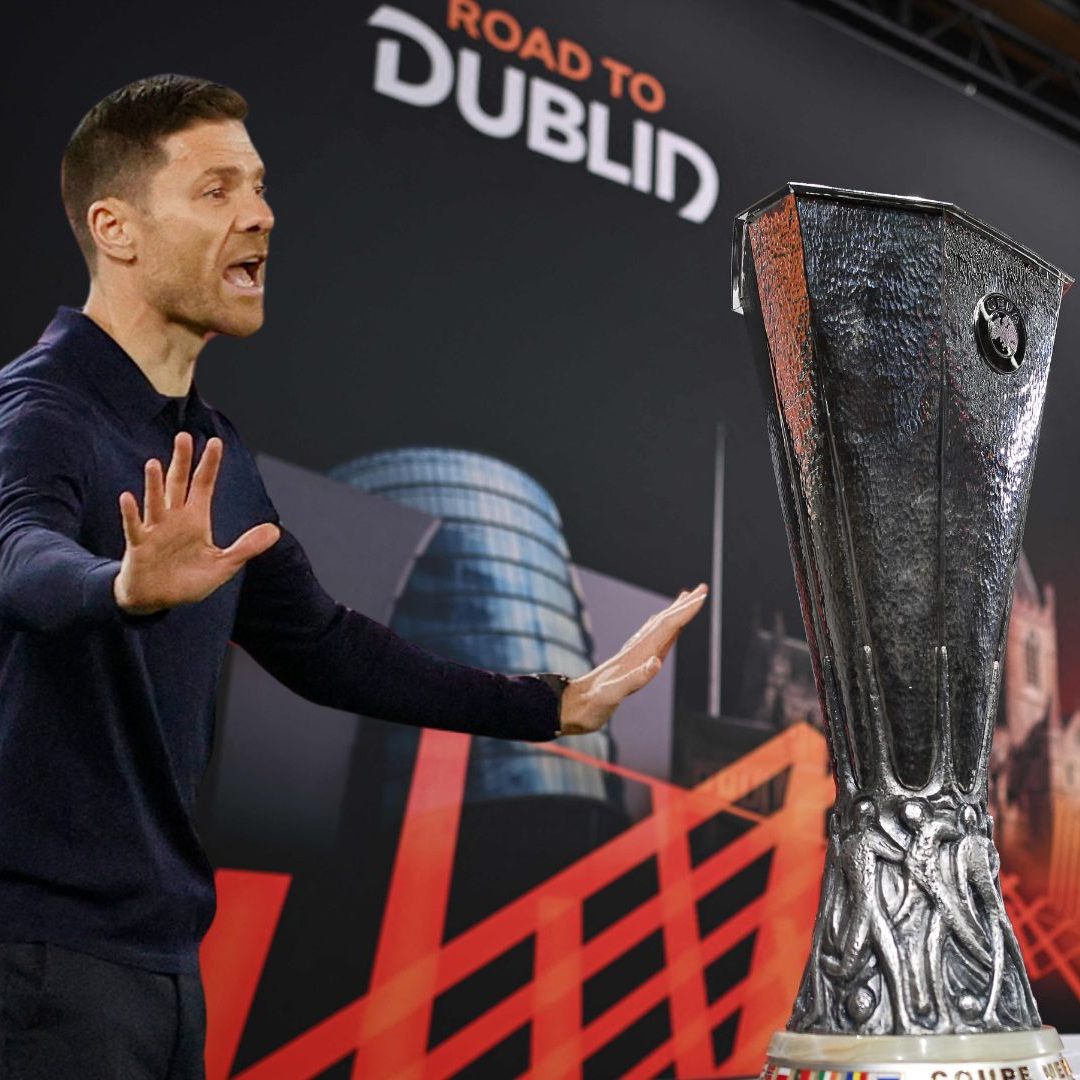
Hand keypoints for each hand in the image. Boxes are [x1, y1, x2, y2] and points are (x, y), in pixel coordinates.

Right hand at [113, 432, 280, 614]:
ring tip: (154, 463)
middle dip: (181, 461)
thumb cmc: (189, 580)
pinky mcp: (139, 547)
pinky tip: (128, 497)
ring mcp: (155, 531)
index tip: (215, 442)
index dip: (209, 465)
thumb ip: (247, 547)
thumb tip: (275, 530)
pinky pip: (134, 528)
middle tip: (184, 437)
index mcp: (195, 520)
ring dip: (154, 484)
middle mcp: (174, 519)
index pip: (204, 485)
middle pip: (178, 484)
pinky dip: (131, 514)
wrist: (158, 600)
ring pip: (155, 502)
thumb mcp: (224, 565)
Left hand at [558, 582, 707, 735]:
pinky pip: (651, 641)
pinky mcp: (628, 664)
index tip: (702, 597)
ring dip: (674, 613)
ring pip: (657, 628)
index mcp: (636, 656)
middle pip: (664, 622)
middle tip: (703, 589)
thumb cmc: (591, 705)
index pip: (666, 628)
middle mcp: (635, 651)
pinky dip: (662, 630)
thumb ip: (634, 679)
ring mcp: (631, 656)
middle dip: (684, 606)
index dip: (685, 613)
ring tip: (686, 600)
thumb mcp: (611, 695)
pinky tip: (663, 631)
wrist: (570, 707)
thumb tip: (656, 662)